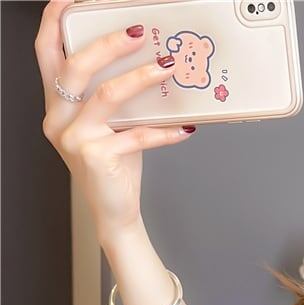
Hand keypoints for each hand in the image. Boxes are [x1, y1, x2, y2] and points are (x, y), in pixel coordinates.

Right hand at [35, 0, 195, 241]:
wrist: (113, 211)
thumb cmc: (114, 166)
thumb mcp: (109, 126)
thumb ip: (114, 98)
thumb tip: (152, 64)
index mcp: (56, 106)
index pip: (46, 54)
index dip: (55, 21)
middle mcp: (58, 119)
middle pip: (75, 67)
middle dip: (108, 43)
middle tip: (139, 31)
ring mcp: (75, 138)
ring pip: (106, 95)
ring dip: (140, 78)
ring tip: (167, 67)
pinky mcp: (97, 157)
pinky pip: (137, 135)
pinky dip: (165, 131)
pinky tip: (185, 127)